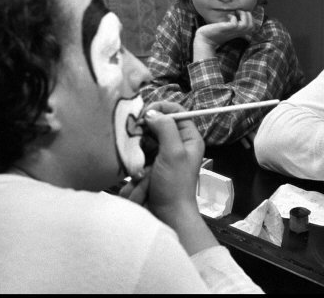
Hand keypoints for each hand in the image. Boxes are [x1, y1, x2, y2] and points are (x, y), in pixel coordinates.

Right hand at [124, 101, 204, 222]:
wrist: (167, 216)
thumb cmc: (174, 186)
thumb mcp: (173, 153)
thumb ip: (165, 129)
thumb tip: (151, 113)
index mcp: (189, 138)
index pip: (176, 111)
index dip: (160, 108)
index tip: (144, 113)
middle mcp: (176, 144)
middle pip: (157, 123)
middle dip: (145, 129)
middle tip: (135, 134)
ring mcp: (162, 155)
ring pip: (145, 139)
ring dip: (139, 146)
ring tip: (139, 158)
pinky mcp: (149, 165)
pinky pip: (138, 154)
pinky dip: (135, 158)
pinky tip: (135, 168)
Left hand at [193, 10, 255, 59]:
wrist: (205, 39)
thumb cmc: (214, 33)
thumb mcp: (226, 28)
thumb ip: (232, 24)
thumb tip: (236, 16)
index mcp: (238, 33)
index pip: (252, 27)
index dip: (250, 19)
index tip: (241, 14)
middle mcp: (237, 33)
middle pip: (251, 26)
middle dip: (248, 16)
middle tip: (239, 11)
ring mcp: (231, 31)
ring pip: (246, 25)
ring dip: (242, 15)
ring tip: (235, 12)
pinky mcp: (225, 29)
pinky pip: (235, 23)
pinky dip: (233, 17)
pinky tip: (227, 15)